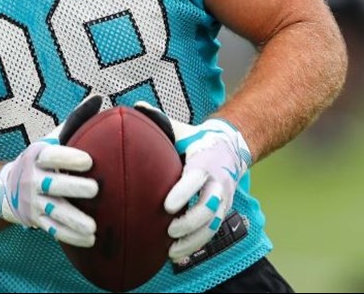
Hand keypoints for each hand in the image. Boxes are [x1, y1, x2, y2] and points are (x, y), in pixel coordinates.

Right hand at [0, 94, 102, 246]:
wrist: (9, 187)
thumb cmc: (42, 159)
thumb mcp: (51, 139)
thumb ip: (75, 121)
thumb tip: (99, 99)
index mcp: (37, 156)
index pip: (51, 155)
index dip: (68, 158)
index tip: (89, 161)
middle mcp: (32, 179)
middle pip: (52, 185)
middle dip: (73, 188)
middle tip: (95, 190)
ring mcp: (33, 202)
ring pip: (53, 212)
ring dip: (73, 220)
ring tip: (93, 227)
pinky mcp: (36, 220)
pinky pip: (53, 230)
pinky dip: (70, 236)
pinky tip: (89, 240)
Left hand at [133, 101, 251, 260]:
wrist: (230, 148)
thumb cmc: (195, 139)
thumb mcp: (181, 128)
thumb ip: (158, 120)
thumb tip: (134, 107)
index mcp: (206, 162)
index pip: (197, 179)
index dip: (184, 193)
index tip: (167, 206)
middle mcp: (218, 183)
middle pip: (209, 208)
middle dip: (190, 223)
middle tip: (168, 231)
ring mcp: (222, 200)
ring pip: (212, 225)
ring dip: (193, 240)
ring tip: (170, 251)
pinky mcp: (221, 212)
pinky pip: (211, 233)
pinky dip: (195, 246)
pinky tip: (175, 255)